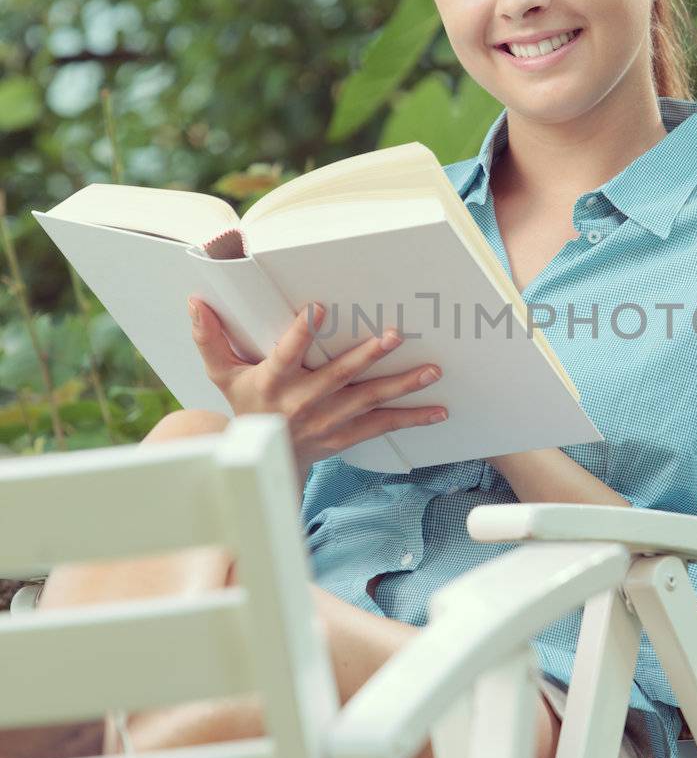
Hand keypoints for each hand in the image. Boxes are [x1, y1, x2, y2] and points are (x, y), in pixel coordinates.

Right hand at [188, 299, 447, 483]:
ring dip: (402, 385)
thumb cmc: (247, 405)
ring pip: (368, 400)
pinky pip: (383, 425)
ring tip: (431, 370)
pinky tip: (439, 408)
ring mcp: (329, 420)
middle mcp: (304, 402)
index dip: (301, 334)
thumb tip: (195, 300)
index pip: (286, 355)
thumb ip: (210, 338)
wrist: (265, 458)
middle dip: (367, 356)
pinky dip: (412, 418)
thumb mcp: (222, 374)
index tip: (319, 310)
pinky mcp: (347, 434)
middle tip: (394, 336)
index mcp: (273, 383)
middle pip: (338, 377)